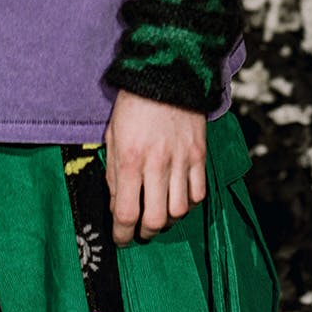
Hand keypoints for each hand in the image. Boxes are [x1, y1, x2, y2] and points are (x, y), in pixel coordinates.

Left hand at [104, 89, 206, 246]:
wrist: (165, 74)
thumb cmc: (133, 104)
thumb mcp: (112, 135)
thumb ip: (114, 174)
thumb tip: (117, 205)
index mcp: (130, 158)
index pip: (126, 212)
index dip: (122, 233)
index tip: (120, 238)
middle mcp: (157, 163)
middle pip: (156, 218)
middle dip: (146, 232)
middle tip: (140, 230)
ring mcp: (181, 160)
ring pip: (179, 211)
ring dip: (168, 221)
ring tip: (160, 215)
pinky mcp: (199, 154)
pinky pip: (198, 193)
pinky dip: (188, 204)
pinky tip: (178, 199)